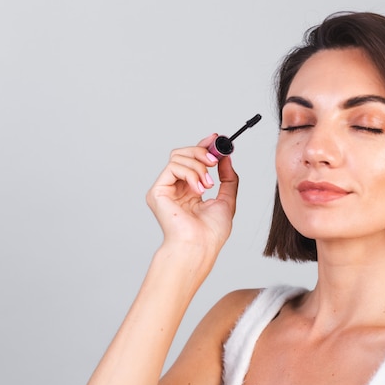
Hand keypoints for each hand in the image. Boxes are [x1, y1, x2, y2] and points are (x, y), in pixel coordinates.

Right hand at [146, 134, 238, 255]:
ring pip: (178, 157)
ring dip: (198, 166)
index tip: (217, 138)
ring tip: (208, 185)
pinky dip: (190, 173)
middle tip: (214, 161)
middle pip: (183, 154)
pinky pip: (173, 166)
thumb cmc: (211, 233)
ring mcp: (165, 189)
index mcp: (190, 191)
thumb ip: (227, 178)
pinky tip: (198, 189)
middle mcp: (176, 188)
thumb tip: (226, 158)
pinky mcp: (157, 191)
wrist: (200, 246)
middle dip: (201, 152)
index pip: (193, 161)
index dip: (203, 146)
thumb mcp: (227, 200)